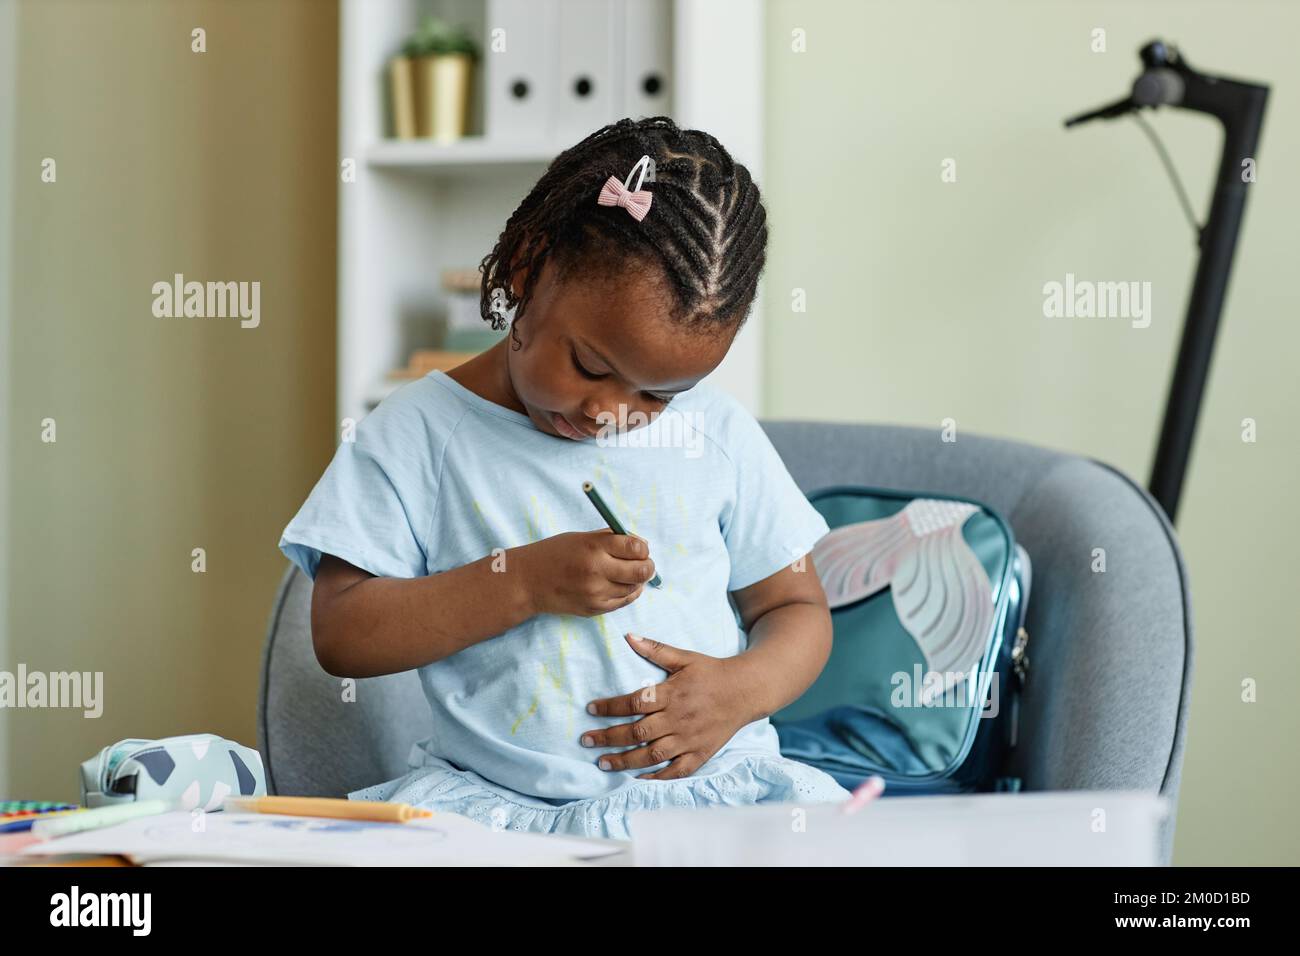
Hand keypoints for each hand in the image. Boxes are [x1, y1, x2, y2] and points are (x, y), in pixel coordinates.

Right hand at [517, 529, 655, 617]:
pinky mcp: (594, 609)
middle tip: (644, 563)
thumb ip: (611, 539)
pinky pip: (623, 602)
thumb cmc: (555, 554)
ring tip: (627, 573)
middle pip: (641, 571)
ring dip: (636, 580)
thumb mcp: (582, 538)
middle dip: (647, 565)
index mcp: (594, 547)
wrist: (528, 581)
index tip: (640, 548)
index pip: (637, 547)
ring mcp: (595, 593)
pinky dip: (627, 593)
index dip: (643, 548)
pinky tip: (619, 585)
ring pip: (635, 588)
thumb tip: (641, 545)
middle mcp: (596, 571)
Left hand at [581, 633, 756, 779]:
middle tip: (586, 741)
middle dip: (609, 737)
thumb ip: (655, 649)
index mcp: (672, 694)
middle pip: (637, 732)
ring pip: (652, 755)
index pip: (634, 702)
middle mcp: (678, 718)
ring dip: (625, 760)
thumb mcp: (685, 657)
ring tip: (603, 763)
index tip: (590, 710)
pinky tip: (637, 778)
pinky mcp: (701, 753)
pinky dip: (657, 777)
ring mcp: (690, 739)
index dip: (610, 707)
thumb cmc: (712, 672)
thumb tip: (628, 636)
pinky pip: (676, 771)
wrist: (747, 690)